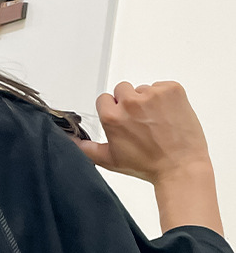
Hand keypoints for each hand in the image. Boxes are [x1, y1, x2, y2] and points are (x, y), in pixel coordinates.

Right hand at [75, 80, 211, 182]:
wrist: (180, 166)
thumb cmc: (147, 165)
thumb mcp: (110, 160)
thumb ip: (87, 148)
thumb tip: (72, 142)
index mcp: (112, 116)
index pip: (104, 98)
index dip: (113, 110)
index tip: (123, 120)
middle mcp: (130, 102)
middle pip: (123, 89)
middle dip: (129, 103)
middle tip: (141, 122)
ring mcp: (153, 94)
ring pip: (144, 89)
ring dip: (149, 101)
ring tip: (157, 122)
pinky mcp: (172, 90)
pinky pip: (163, 86)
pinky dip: (166, 98)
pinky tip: (168, 116)